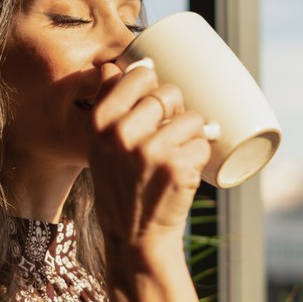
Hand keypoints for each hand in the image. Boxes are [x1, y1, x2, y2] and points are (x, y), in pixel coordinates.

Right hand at [88, 61, 210, 247]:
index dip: (153, 82)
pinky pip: (203, 142)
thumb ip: (109, 107)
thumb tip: (128, 64)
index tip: (154, 99)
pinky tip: (185, 171)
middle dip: (175, 111)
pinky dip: (201, 155)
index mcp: (100, 122)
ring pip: (191, 117)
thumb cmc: (120, 187)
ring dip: (192, 134)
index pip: (137, 74)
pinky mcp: (177, 166)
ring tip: (176, 155)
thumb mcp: (99, 147)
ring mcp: (150, 150)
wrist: (135, 238)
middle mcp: (121, 133)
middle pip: (168, 93)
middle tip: (169, 135)